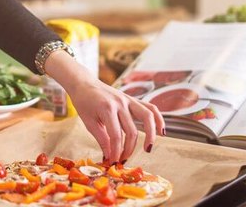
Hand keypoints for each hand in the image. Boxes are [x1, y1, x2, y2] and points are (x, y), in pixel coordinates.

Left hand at [45, 50, 164, 163]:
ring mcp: (128, 99)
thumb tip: (110, 157)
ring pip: (147, 117)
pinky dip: (158, 119)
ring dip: (150, 135)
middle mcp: (120, 103)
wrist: (84, 83)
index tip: (113, 162)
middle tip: (123, 159)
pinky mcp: (132, 99)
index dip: (116, 152)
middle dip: (128, 149)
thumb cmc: (84, 102)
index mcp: (107, 109)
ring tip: (148, 149)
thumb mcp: (88, 122)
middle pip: (131, 131)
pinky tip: (161, 131)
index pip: (116, 136)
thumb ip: (101, 139)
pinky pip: (150, 107)